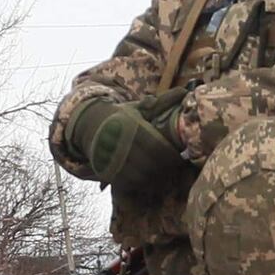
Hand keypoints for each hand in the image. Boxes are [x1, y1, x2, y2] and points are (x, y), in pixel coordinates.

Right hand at [74, 98, 192, 207]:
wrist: (89, 125)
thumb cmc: (120, 117)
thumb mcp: (138, 108)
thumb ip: (162, 102)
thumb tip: (185, 91)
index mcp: (131, 126)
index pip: (158, 147)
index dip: (172, 156)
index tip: (180, 156)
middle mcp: (121, 143)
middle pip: (152, 164)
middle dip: (166, 168)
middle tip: (174, 168)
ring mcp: (113, 159)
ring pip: (142, 176)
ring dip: (155, 177)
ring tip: (162, 173)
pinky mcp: (108, 171)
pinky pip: (130, 184)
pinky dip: (141, 183)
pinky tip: (147, 177)